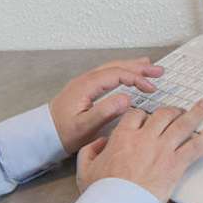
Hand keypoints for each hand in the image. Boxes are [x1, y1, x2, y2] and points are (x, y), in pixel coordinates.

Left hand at [49, 58, 164, 153]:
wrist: (43, 135)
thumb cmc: (63, 133)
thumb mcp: (85, 126)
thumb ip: (105, 112)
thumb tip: (127, 98)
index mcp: (86, 85)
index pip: (116, 74)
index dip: (136, 79)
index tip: (152, 88)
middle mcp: (85, 80)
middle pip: (116, 67)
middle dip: (138, 68)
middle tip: (158, 71)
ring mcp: (84, 83)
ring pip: (111, 69)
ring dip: (131, 67)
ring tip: (149, 67)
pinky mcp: (85, 89)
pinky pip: (107, 75)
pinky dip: (121, 73)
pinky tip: (128, 75)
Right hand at [75, 100, 202, 202]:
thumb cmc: (102, 192)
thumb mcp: (85, 168)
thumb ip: (90, 151)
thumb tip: (99, 143)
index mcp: (122, 136)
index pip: (136, 115)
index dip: (144, 114)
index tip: (148, 117)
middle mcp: (145, 138)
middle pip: (163, 115)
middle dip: (172, 110)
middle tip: (179, 111)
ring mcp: (162, 149)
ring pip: (183, 124)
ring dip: (197, 113)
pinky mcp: (176, 164)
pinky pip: (196, 146)